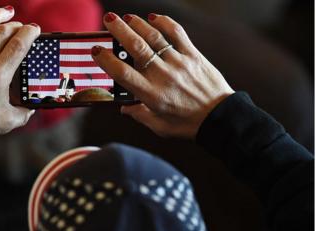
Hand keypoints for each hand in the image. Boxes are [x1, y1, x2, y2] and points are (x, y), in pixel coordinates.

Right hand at [91, 13, 234, 138]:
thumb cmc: (188, 124)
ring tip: (126, 17)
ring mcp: (178, 63)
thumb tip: (125, 108)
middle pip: (137, 48)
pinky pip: (178, 34)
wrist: (220, 118)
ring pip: (155, 37)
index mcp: (150, 95)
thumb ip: (140, 116)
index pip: (122, 73)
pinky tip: (154, 17)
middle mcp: (162, 76)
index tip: (96, 50)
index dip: (107, 60)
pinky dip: (166, 22)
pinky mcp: (193, 55)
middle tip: (108, 20)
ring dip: (138, 24)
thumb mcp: (159, 126)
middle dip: (120, 31)